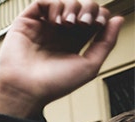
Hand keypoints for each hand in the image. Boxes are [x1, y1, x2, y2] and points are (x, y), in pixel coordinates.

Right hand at [0, 0, 120, 118]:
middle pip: (82, 6)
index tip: (97, 25)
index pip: (93, 18)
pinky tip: (56, 20)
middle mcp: (58, 33)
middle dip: (89, 9)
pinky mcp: (26, 23)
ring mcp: (42, 27)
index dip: (100, 16)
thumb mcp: (90, 66)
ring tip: (68, 23)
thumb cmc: (53, 84)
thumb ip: (107, 42)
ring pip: (64, 2)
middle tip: (83, 23)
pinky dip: (54, 6)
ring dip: (72, 7)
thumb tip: (118, 20)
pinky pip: (42, 3)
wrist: (25, 89)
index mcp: (74, 42)